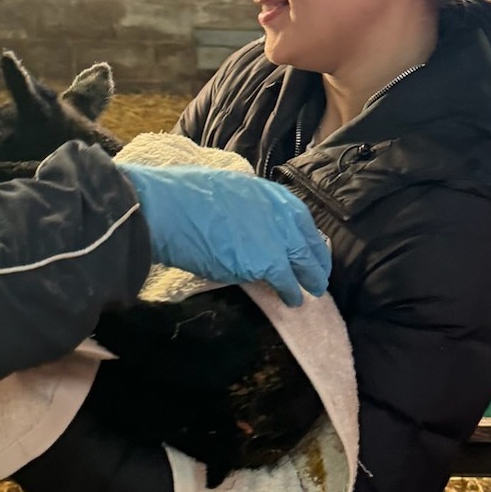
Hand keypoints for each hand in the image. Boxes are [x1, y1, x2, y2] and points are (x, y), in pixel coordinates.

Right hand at [115, 163, 330, 305]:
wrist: (172, 209)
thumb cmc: (187, 196)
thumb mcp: (228, 190)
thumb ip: (248, 206)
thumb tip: (248, 219)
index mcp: (270, 193)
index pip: (301, 219)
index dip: (307, 238)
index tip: (310, 248)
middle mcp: (282, 214)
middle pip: (308, 243)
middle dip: (316, 261)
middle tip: (318, 275)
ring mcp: (278, 238)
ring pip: (304, 264)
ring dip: (309, 280)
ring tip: (313, 292)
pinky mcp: (269, 264)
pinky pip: (287, 284)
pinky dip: (290, 294)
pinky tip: (292, 301)